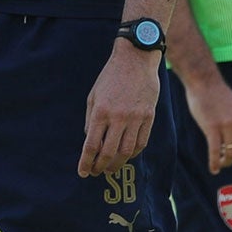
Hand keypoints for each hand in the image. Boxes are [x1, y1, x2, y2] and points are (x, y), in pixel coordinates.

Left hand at [78, 43, 161, 176]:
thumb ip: (91, 120)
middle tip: (96, 172)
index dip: (86, 162)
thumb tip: (91, 142)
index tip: (83, 172)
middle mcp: (118, 117)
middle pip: (109, 153)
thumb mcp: (93, 96)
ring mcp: (135, 117)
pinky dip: (132, 153)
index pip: (91, 145)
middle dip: (100, 167)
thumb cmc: (111, 77)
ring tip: (111, 168)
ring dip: (117, 164)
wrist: (136, 59)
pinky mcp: (149, 116)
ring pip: (126, 151)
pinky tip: (126, 155)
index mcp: (100, 111)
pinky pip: (141, 142)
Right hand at [183, 77, 231, 173]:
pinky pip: (215, 151)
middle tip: (224, 156)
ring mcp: (227, 125)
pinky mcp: (211, 127)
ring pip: (230, 154)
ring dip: (224, 162)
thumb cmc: (222, 100)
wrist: (206, 83)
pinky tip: (213, 170)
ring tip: (219, 162)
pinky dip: (214, 163)